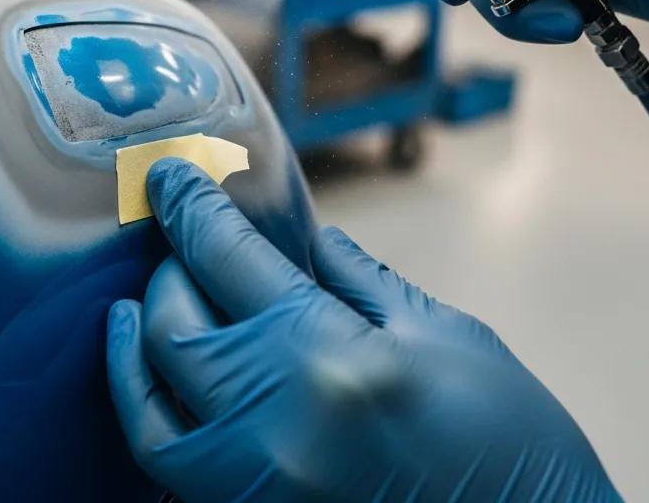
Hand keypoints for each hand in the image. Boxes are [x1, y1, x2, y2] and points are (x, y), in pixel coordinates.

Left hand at [107, 159, 618, 501]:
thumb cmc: (511, 441)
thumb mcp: (446, 336)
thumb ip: (362, 284)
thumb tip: (312, 245)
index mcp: (327, 355)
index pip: (227, 259)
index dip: (190, 207)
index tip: (169, 176)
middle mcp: (273, 423)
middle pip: (177, 325)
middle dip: (170, 269)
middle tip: (181, 241)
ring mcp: (254, 485)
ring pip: (150, 406)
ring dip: (137, 346)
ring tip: (138, 308)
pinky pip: (172, 468)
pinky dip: (148, 416)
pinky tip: (154, 382)